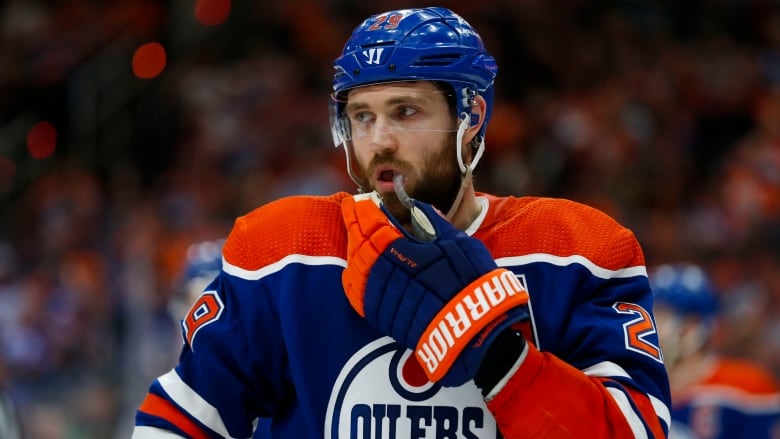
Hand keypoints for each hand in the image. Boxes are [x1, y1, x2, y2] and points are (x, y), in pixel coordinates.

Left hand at [341, 193, 529, 385]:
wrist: (472, 326)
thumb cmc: (469, 280)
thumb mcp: (456, 242)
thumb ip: (432, 223)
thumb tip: (418, 206)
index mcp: (401, 251)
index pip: (374, 226)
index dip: (364, 212)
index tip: (357, 202)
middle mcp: (384, 273)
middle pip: (360, 245)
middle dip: (354, 226)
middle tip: (349, 212)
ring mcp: (380, 297)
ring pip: (355, 269)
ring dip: (353, 249)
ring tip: (353, 236)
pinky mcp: (382, 318)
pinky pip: (358, 295)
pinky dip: (353, 278)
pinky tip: (352, 270)